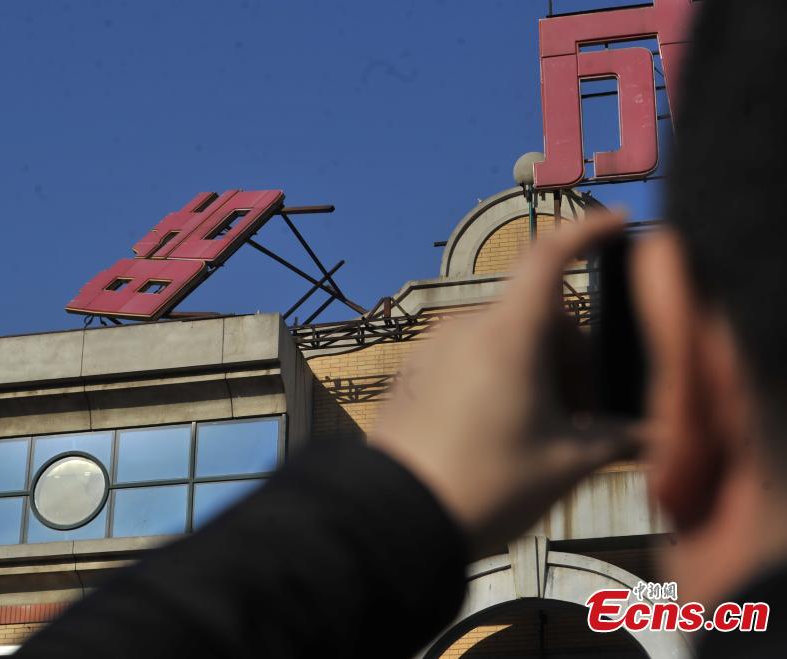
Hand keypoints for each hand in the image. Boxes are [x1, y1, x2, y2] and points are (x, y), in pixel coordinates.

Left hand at [370, 212, 640, 554]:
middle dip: (569, 353)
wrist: (394, 518)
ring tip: (542, 429)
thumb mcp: (564, 464)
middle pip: (535, 315)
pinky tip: (498, 428)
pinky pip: (467, 358)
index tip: (614, 222)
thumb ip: (612, 439)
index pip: (549, 256)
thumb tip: (648, 435)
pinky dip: (496, 376)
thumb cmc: (487, 485)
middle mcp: (466, 327)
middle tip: (582, 413)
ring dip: (533, 368)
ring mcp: (432, 349)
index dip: (585, 231)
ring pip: (501, 338)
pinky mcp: (411, 373)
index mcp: (508, 334)